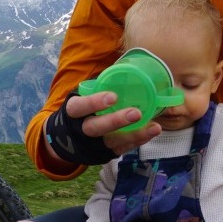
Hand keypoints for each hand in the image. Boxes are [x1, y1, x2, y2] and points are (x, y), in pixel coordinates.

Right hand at [45, 91, 160, 164]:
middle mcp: (81, 129)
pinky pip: (122, 148)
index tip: (113, 96)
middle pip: (95, 127)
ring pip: (112, 142)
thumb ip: (98, 87)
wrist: (68, 138)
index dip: (94, 102)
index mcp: (74, 111)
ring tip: (154, 127)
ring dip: (134, 135)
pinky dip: (138, 140)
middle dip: (116, 121)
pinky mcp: (104, 154)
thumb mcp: (83, 96)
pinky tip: (151, 131)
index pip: (79, 107)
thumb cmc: (82, 109)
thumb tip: (126, 68)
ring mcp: (93, 144)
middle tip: (136, 113)